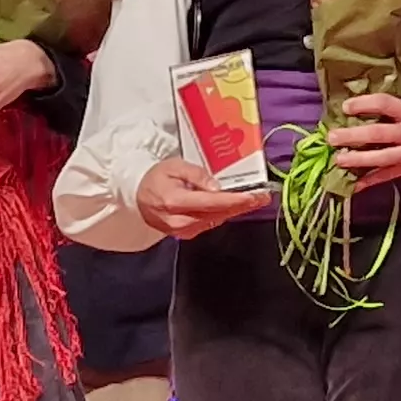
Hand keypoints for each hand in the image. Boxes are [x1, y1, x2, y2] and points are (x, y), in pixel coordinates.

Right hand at [133, 157, 267, 239]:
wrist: (138, 197)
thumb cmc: (157, 178)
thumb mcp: (175, 166)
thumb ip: (196, 175)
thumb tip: (216, 187)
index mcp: (174, 201)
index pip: (211, 202)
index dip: (235, 200)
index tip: (254, 196)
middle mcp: (179, 220)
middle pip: (217, 214)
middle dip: (242, 205)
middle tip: (263, 197)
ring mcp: (182, 231)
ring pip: (216, 220)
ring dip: (236, 210)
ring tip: (255, 199)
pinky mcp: (186, 235)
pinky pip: (210, 223)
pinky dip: (224, 214)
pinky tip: (236, 206)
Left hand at [330, 93, 400, 178]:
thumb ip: (391, 110)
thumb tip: (358, 110)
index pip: (385, 104)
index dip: (364, 104)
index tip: (345, 107)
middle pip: (379, 133)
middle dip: (354, 136)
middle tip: (333, 137)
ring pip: (381, 157)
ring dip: (358, 160)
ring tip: (339, 159)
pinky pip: (387, 175)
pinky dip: (369, 181)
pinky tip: (354, 184)